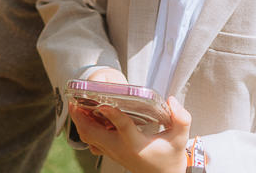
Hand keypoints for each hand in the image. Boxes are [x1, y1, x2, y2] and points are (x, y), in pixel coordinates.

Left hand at [69, 97, 191, 172]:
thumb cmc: (170, 157)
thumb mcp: (180, 138)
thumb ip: (181, 119)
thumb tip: (171, 100)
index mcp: (136, 144)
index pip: (122, 127)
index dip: (112, 114)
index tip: (103, 104)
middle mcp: (120, 148)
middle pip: (94, 134)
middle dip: (81, 117)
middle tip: (75, 99)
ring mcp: (113, 152)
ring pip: (88, 138)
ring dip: (80, 122)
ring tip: (76, 104)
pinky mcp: (110, 154)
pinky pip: (91, 142)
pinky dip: (85, 130)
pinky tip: (86, 117)